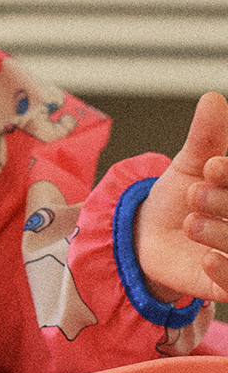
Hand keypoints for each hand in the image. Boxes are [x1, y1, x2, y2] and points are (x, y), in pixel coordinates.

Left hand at [134, 92, 227, 301]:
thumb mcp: (191, 163)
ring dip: (224, 234)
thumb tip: (212, 99)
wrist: (151, 233)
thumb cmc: (182, 193)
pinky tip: (206, 261)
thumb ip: (206, 137)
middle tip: (195, 191)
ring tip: (190, 222)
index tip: (212, 165)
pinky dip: (227, 273)